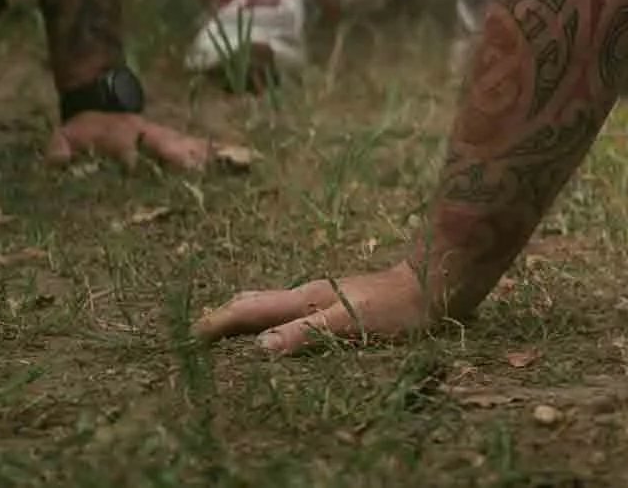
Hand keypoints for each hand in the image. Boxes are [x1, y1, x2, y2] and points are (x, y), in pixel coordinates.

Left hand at [46, 110, 211, 171]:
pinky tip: (222, 158)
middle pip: (163, 145)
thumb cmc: (83, 127)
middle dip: (177, 156)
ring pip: (181, 143)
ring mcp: (158, 135)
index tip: (137, 170)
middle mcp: (144, 135)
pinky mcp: (168, 138)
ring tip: (217, 164)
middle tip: (193, 168)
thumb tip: (55, 159)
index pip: (128, 150)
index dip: (131, 159)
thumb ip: (60, 147)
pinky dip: (205, 150)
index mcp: (121, 137)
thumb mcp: (65, 135)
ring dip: (198, 154)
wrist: (101, 103)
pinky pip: (189, 144)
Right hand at [193, 261, 441, 354]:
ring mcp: (328, 296)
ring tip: (232, 326)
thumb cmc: (396, 306)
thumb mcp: (347, 323)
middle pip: (259, 303)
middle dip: (228, 316)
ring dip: (252, 316)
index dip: (219, 323)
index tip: (189, 335)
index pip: (250, 311)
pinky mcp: (345, 301)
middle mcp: (311, 294)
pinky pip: (298, 309)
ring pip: (278, 304)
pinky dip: (278, 317)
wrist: (439, 281)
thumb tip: (258, 347)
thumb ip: (304, 333)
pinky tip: (287, 324)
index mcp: (304, 299)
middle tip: (200, 331)